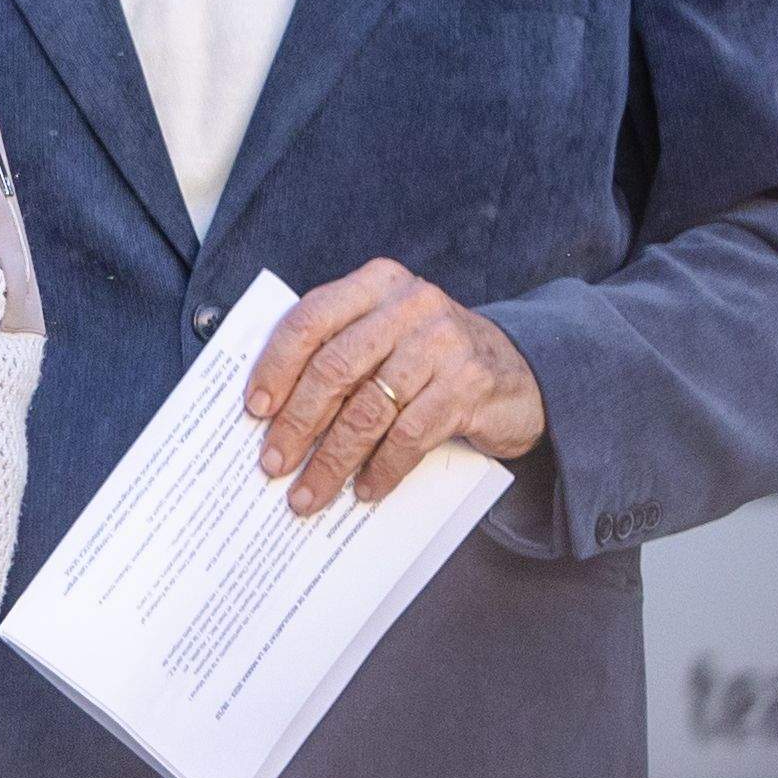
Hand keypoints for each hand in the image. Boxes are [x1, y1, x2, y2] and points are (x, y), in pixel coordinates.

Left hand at [245, 262, 546, 512]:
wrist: (523, 372)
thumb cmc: (430, 358)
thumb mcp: (385, 335)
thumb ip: (337, 352)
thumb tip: (268, 411)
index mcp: (376, 284)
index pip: (309, 320)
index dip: (275, 366)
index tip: (254, 409)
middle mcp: (410, 306)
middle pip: (334, 368)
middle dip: (297, 423)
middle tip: (273, 464)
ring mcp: (444, 343)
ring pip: (369, 409)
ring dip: (332, 459)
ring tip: (308, 492)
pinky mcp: (471, 385)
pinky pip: (411, 435)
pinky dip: (382, 468)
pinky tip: (365, 489)